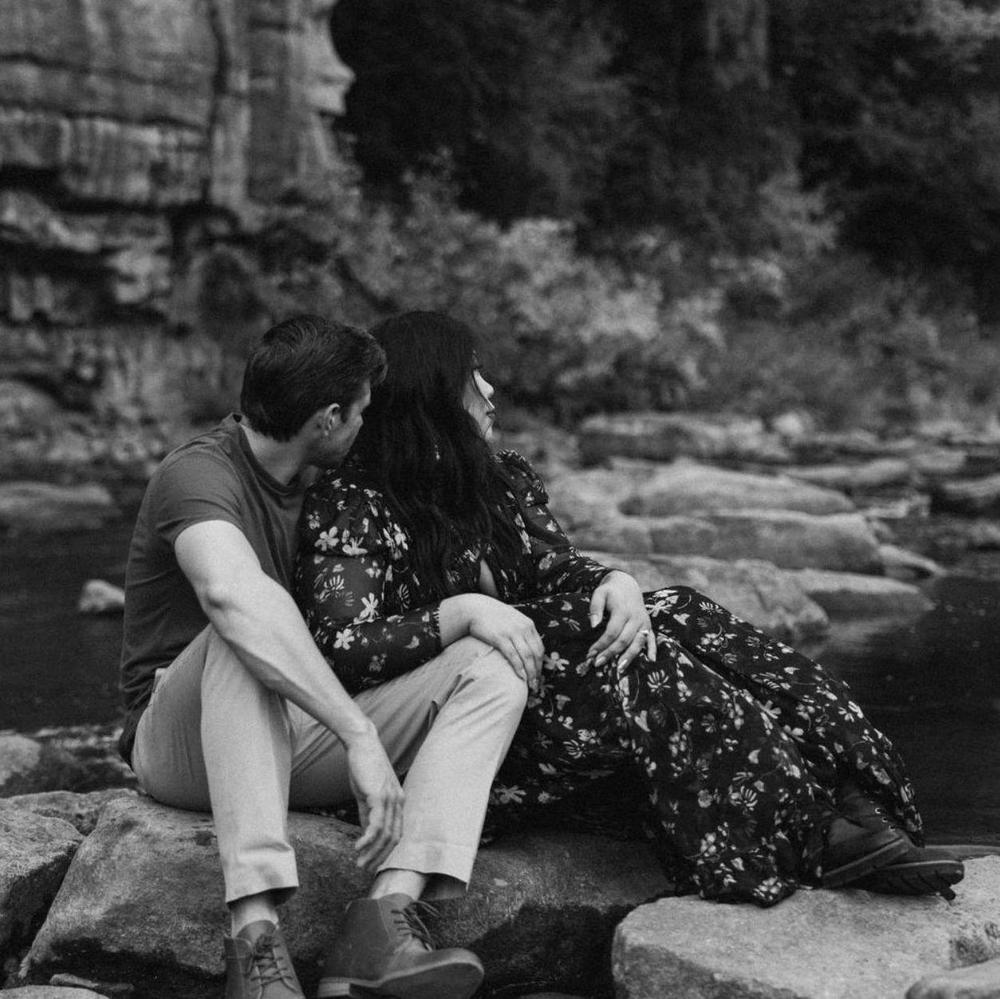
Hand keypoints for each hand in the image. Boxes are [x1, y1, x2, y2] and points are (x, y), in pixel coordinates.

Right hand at [344, 726, 404, 870]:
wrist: (361, 744)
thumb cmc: (363, 767)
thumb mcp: (367, 794)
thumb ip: (368, 814)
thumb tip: (366, 833)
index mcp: (398, 801)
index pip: (396, 833)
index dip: (386, 851)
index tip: (372, 862)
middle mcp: (398, 801)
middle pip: (393, 838)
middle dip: (379, 857)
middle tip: (364, 868)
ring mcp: (391, 799)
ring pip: (385, 835)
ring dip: (372, 852)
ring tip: (359, 862)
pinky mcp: (379, 796)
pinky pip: (376, 824)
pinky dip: (368, 839)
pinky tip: (357, 847)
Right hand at [462, 594, 544, 690]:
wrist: (474, 608)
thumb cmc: (492, 616)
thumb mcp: (512, 619)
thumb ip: (521, 630)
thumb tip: (526, 647)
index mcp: (528, 624)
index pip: (540, 647)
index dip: (541, 663)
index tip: (538, 674)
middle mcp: (523, 628)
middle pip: (536, 654)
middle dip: (537, 671)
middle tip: (536, 684)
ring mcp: (512, 633)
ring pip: (527, 656)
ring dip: (530, 673)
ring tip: (530, 684)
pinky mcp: (500, 638)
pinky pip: (513, 656)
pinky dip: (519, 668)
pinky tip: (521, 676)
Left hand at [586, 570, 655, 669]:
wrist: (627, 584)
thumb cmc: (610, 591)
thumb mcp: (599, 593)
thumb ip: (595, 608)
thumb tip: (593, 626)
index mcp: (623, 610)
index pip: (612, 632)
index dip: (601, 644)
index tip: (590, 653)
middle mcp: (636, 617)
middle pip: (624, 640)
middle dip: (610, 653)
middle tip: (597, 663)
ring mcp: (644, 622)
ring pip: (638, 643)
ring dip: (629, 657)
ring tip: (619, 669)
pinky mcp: (648, 626)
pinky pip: (652, 639)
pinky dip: (653, 650)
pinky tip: (651, 661)